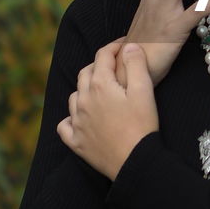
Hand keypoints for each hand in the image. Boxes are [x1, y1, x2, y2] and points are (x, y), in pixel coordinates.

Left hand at [57, 39, 158, 180]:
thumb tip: (129, 46)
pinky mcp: (76, 142)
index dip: (115, 47)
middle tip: (114, 66)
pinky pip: (65, 125)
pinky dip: (71, 118)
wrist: (135, 162)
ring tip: (99, 91)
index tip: (125, 46)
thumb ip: (136, 63)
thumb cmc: (142, 125)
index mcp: (100, 85)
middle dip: (99, 65)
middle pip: (85, 73)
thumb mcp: (144, 90)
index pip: (103, 56)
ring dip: (85, 89)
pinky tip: (80, 118)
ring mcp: (77, 122)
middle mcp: (83, 100)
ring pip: (74, 97)